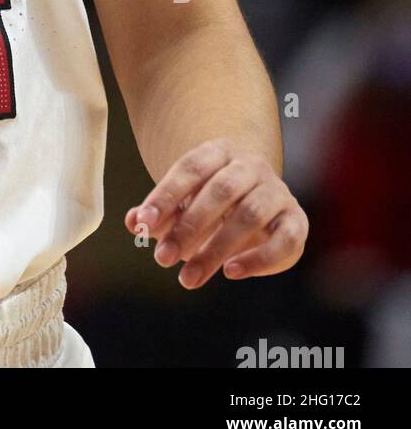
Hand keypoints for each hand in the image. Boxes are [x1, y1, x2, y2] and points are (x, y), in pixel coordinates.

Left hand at [125, 137, 308, 288]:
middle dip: (188, 227)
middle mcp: (251, 165)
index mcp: (218, 151)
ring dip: (217, 248)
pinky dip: (259, 259)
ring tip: (189, 277)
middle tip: (162, 259)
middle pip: (220, 191)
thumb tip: (132, 222)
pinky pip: (284, 239)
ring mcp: (276, 191)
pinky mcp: (296, 219)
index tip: (142, 224)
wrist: (255, 194)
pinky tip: (231, 273)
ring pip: (250, 215)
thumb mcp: (181, 201)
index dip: (165, 196)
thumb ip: (157, 213)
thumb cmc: (209, 199)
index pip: (190, 168)